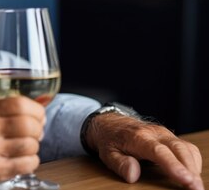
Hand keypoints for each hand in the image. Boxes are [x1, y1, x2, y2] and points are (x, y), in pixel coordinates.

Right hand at [0, 96, 45, 189]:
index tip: (37, 113)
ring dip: (32, 146)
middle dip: (37, 128)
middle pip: (30, 125)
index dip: (36, 109)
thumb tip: (32, 107)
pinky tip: (20, 159)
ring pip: (31, 146)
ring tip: (23, 146)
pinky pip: (26, 165)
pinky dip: (29, 161)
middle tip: (34, 130)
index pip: (20, 104)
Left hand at [84, 113, 203, 189]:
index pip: (159, 151)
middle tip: (197, 189)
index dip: (173, 166)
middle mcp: (155, 133)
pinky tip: (191, 175)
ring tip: (196, 186)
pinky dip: (193, 162)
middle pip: (179, 149)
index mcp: (138, 137)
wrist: (111, 123)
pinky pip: (187, 148)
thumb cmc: (111, 140)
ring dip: (194, 167)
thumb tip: (133, 175)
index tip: (186, 180)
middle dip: (191, 170)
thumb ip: (120, 164)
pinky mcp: (171, 137)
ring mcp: (165, 134)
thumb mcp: (107, 153)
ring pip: (186, 148)